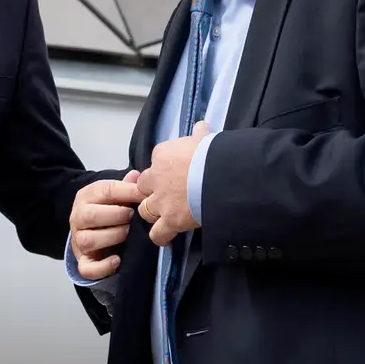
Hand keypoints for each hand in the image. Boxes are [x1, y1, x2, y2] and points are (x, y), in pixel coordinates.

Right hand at [70, 171, 142, 279]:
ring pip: (88, 240)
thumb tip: (138, 176)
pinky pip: (86, 268)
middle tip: (132, 216)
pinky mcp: (83, 262)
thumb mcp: (114, 195)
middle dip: (115, 215)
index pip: (105, 191)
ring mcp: (78, 241)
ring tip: (128, 234)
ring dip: (111, 236)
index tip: (144, 195)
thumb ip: (126, 187)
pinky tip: (118, 260)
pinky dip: (103, 266)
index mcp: (86, 197)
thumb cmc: (107, 210)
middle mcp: (78, 218)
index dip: (127, 192)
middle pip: (89, 216)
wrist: (91, 229)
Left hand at [138, 121, 206, 246]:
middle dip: (153, 192)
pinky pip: (157, 233)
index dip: (163, 171)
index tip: (173, 175)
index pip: (155, 163)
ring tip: (166, 216)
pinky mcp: (170, 220)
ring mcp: (161, 200)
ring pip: (146, 210)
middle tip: (167, 196)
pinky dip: (161, 236)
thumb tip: (201, 126)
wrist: (220, 175)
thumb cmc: (214, 154)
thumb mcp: (205, 139)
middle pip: (144, 188)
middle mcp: (156, 178)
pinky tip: (167, 237)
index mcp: (162, 155)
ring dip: (154, 213)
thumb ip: (199, 134)